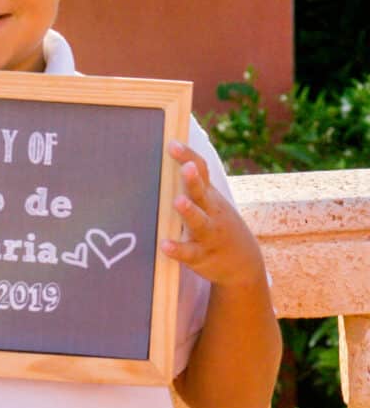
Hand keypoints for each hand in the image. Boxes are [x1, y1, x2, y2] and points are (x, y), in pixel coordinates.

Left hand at [162, 140, 264, 288]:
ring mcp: (208, 234)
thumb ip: (191, 184)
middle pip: (201, 193)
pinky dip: (177, 249)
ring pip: (199, 222)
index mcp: (209, 195)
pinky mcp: (201, 256)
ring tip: (178, 201)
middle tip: (185, 167)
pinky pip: (189, 252)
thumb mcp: (209, 202)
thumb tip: (163, 155)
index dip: (188, 156)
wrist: (244, 263)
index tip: (172, 144)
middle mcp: (211, 212)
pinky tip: (165, 245)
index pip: (201, 171)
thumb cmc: (216, 224)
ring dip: (189, 211)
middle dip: (193, 179)